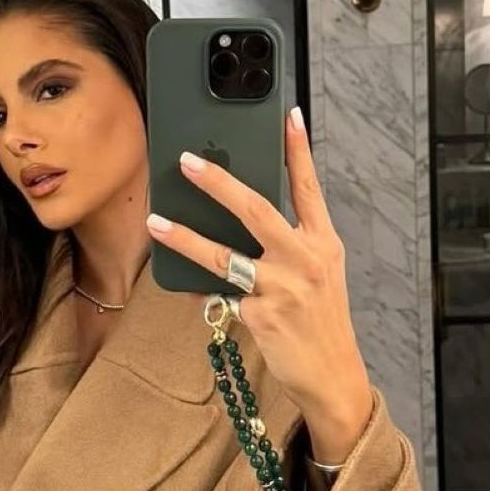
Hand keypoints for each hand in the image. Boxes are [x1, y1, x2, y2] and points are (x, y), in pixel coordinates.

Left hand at [145, 107, 372, 464]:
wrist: (333, 375)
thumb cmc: (320, 321)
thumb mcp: (318, 274)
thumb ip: (289, 243)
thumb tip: (240, 215)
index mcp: (323, 243)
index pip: (309, 188)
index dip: (299, 150)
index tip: (289, 115)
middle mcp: (305, 260)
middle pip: (256, 210)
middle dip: (218, 182)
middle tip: (187, 161)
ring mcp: (282, 289)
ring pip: (223, 255)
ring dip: (185, 237)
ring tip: (156, 222)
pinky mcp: (262, 316)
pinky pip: (217, 294)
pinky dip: (197, 287)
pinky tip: (179, 281)